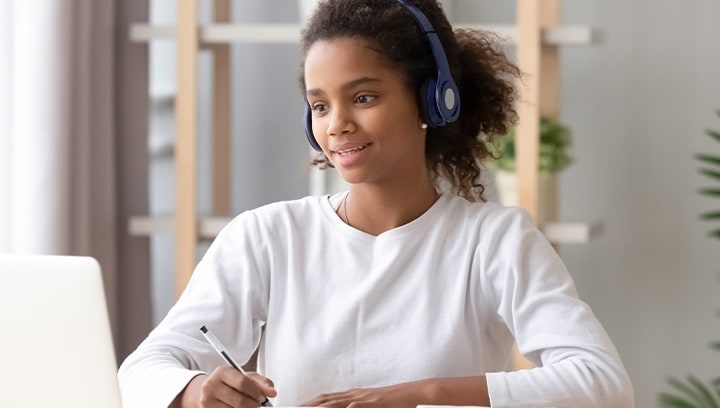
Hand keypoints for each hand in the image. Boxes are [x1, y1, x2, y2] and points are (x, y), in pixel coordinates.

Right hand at [177, 367, 276, 407]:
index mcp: (222, 372)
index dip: (256, 392)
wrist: (208, 392)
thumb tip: (272, 392)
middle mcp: (211, 386)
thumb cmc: (230, 384)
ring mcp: (206, 401)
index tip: (262, 397)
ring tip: (249, 406)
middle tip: (258, 405)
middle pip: (239, 401)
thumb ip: (261, 383)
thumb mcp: (245, 377)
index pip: (243, 383)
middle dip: (253, 405)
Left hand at [302, 382, 422, 407]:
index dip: (312, 403)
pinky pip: (355, 407)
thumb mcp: (374, 405)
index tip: (298, 407)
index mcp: (355, 395)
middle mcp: (356, 395)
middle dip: (309, 405)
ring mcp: (364, 398)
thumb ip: (359, 407)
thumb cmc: (396, 402)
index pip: (328, 398)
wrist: (415, 394)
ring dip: (320, 407)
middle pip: (327, 399)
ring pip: (337, 402)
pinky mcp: (374, 403)